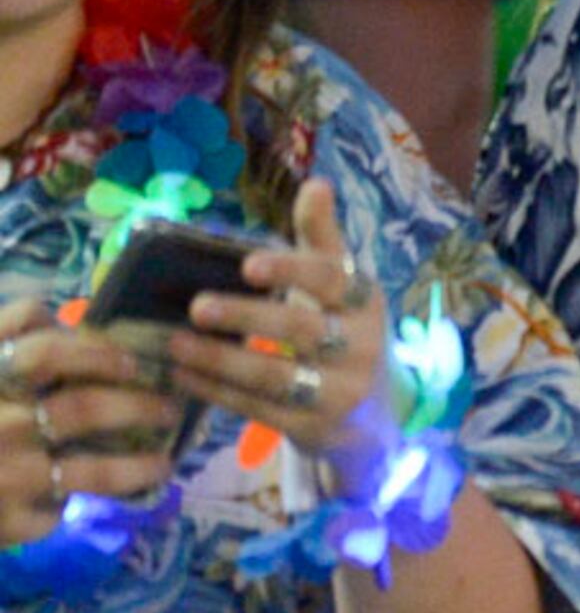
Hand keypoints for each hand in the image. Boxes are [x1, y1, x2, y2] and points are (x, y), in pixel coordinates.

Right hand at [0, 300, 179, 545]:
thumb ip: (14, 334)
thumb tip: (69, 324)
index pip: (44, 355)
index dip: (95, 354)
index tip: (133, 362)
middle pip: (82, 409)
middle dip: (139, 408)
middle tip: (169, 409)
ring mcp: (3, 478)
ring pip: (92, 471)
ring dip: (139, 467)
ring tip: (163, 464)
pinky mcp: (6, 524)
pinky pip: (59, 511)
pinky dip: (78, 504)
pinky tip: (102, 501)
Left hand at [161, 181, 396, 490]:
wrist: (371, 420)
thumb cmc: (344, 336)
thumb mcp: (342, 290)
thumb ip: (323, 239)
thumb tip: (317, 183)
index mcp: (366, 303)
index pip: (334, 280)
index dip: (293, 271)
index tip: (248, 264)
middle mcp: (362, 347)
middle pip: (301, 329)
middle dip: (247, 317)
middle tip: (196, 307)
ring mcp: (341, 392)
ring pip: (275, 376)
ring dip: (220, 360)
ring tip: (175, 345)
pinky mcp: (314, 428)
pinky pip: (258, 410)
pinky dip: (217, 392)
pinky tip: (183, 376)